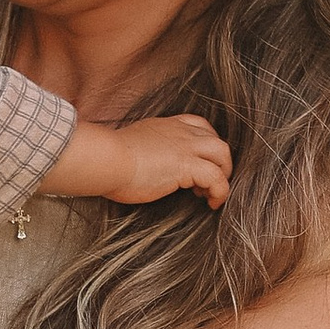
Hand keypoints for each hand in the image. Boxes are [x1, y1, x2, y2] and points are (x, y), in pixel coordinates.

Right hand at [52, 110, 232, 209]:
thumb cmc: (108, 158)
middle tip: (208, 182)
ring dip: (224, 174)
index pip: (197, 125)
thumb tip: (144, 165)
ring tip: (213, 194)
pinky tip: (212, 203)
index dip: (205, 143)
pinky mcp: (186, 166)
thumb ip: (145, 150)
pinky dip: (220, 191)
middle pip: (215, 139)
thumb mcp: (131, 146)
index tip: (200, 162)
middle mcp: (179, 133)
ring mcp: (185, 147)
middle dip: (219, 161)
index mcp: (166, 127)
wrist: (105, 159)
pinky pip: (217, 178)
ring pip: (222, 153)